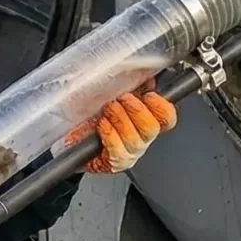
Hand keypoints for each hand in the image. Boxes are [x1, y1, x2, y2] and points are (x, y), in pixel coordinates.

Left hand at [65, 89, 179, 173]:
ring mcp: (129, 154)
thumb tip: (146, 76)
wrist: (72, 137)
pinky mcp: (114, 163)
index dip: (161, 106)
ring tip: (108, 110)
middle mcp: (141, 140)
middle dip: (137, 110)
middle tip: (123, 99)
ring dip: (120, 120)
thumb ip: (133, 87)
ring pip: (135, 140)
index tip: (148, 94)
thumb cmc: (91, 117)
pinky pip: (117, 150)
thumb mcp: (113, 96)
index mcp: (146, 123)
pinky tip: (102, 125)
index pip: (167, 118)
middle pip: (152, 129)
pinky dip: (110, 134)